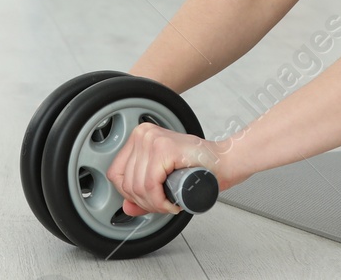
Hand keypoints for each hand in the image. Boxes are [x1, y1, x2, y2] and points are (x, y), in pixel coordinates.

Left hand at [106, 122, 234, 216]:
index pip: (116, 174)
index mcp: (139, 137)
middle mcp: (143, 134)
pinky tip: (173, 202)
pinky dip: (161, 202)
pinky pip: (150, 186)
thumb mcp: (164, 179)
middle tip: (164, 204)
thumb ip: (143, 193)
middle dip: (146, 203)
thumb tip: (126, 206)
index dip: (131, 195)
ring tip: (170, 202)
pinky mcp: (164, 149)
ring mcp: (152, 139)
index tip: (149, 200)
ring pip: (138, 188)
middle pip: (127, 183)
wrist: (224, 162)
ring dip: (155, 205)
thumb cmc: (199, 168)